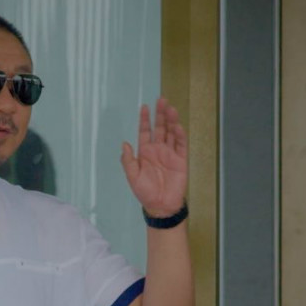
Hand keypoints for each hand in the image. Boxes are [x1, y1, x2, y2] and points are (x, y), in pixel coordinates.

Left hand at [121, 97, 188, 218]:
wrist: (161, 206)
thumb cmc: (145, 192)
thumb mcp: (132, 176)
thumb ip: (128, 160)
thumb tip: (124, 144)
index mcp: (145, 152)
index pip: (145, 131)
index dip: (145, 119)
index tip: (144, 106)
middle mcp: (158, 150)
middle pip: (159, 128)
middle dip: (160, 114)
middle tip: (161, 100)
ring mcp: (170, 154)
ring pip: (171, 133)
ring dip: (170, 121)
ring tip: (170, 109)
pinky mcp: (180, 160)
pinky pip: (180, 145)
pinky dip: (179, 135)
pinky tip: (177, 126)